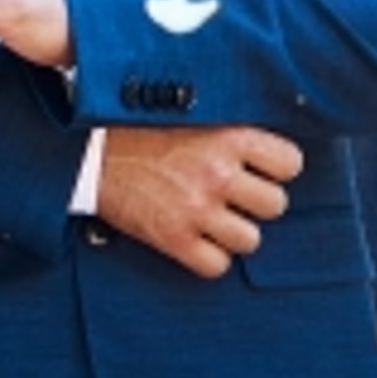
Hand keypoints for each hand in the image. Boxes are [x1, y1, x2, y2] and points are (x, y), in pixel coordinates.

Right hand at [95, 125, 301, 278]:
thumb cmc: (135, 127)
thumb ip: (229, 128)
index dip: (277, 169)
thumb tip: (263, 146)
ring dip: (234, 233)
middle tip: (234, 196)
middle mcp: (217, 173)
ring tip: (214, 220)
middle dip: (256, 203)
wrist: (86, 150)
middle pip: (276, 205)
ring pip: (251, 240)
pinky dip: (208, 258)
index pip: (290, 163)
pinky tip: (195, 240)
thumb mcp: (190, 112)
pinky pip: (216, 266)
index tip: (260, 169)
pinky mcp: (172, 238)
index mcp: (227, 136)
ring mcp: (196, 208)